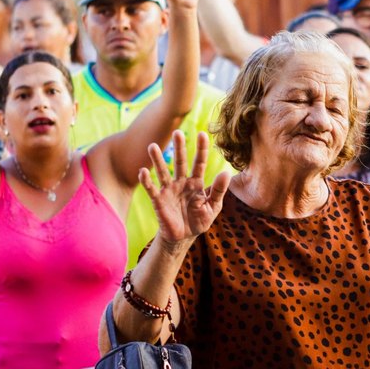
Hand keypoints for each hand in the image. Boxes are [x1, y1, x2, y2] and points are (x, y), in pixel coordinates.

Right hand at [141, 131, 230, 246]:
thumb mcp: (213, 206)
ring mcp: (169, 190)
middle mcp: (182, 182)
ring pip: (163, 171)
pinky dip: (146, 180)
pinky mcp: (158, 200)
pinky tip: (143, 171)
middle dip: (179, 147)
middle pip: (180, 161)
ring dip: (158, 159)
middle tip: (177, 132)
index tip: (202, 134)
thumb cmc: (200, 220)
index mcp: (196, 182)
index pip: (199, 162)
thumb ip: (218, 190)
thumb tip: (226, 173)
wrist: (184, 237)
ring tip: (152, 146)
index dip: (201, 149)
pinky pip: (151, 188)